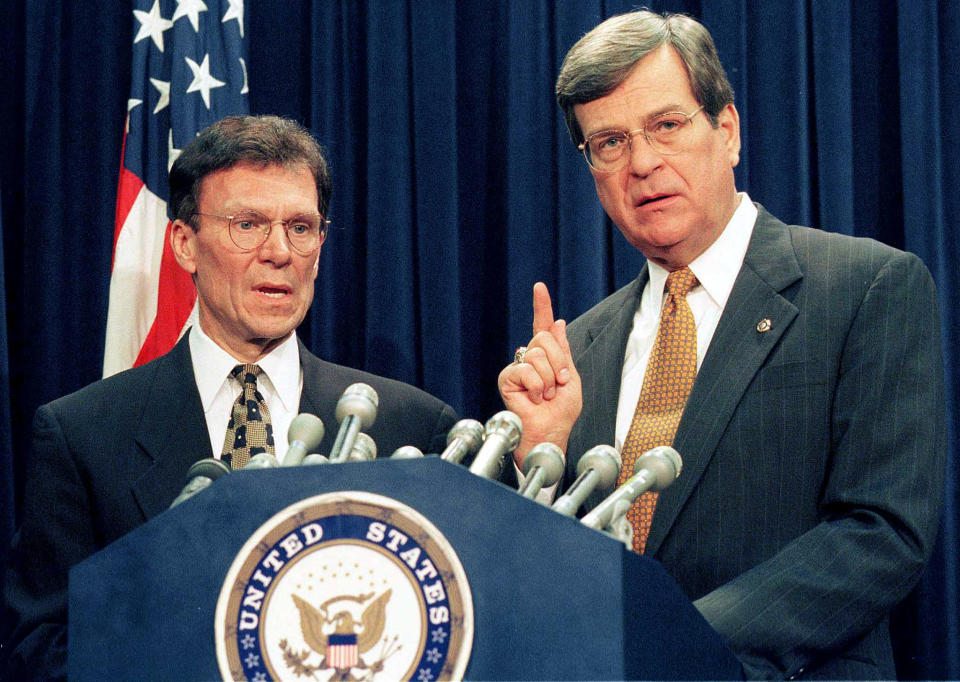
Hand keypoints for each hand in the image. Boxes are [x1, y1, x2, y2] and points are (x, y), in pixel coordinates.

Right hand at [497, 282, 581, 465]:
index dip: (541, 306)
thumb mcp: (571, 377)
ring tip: (545, 395)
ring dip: (549, 379)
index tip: (539, 287)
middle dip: (559, 362)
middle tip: (558, 384)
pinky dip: (536, 387)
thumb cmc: (561, 412)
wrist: (551, 431)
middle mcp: (530, 358)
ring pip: (537, 354)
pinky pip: (526, 370)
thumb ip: (563, 351)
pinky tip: (534, 400)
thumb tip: (558, 322)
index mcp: (547, 356)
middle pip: (544, 338)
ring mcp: (518, 367)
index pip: (543, 326)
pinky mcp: (508, 378)